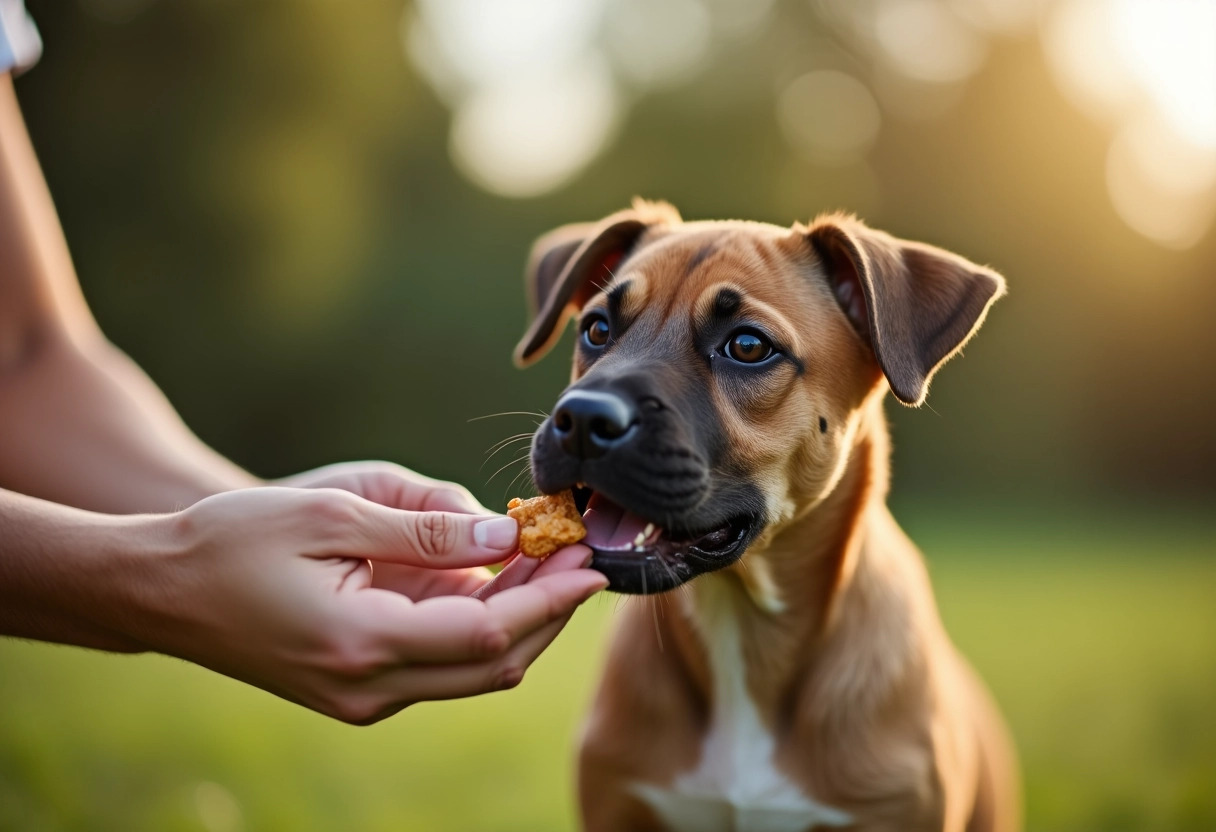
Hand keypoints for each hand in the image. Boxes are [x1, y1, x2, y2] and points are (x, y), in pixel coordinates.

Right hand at [121, 484, 604, 723]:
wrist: (163, 590)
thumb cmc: (237, 537)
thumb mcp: (334, 512)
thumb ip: (427, 529)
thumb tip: (507, 535)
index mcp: (363, 643)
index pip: (488, 634)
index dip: (550, 601)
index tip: (593, 564)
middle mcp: (370, 687)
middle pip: (494, 663)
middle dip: (548, 610)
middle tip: (582, 552)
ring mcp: (365, 696)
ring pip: (473, 669)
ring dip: (519, 616)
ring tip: (550, 555)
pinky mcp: (361, 688)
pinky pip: (442, 661)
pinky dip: (478, 621)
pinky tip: (493, 573)